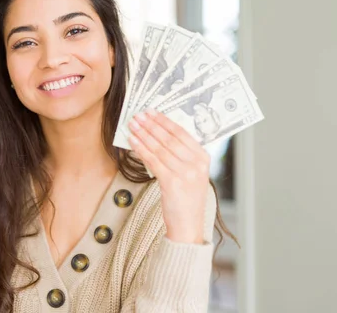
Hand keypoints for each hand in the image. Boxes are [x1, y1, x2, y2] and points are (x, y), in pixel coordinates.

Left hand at [128, 108, 210, 244]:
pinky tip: (133, 141)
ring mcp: (185, 173)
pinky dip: (142, 149)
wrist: (188, 225)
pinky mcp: (172, 183)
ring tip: (133, 125)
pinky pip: (153, 161)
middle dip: (151, 125)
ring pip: (160, 148)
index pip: (182, 133)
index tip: (151, 112)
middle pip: (169, 138)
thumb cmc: (187, 199)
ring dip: (144, 134)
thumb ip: (181, 155)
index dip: (164, 121)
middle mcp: (196, 164)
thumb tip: (158, 135)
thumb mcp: (191, 173)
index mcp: (203, 158)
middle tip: (138, 115)